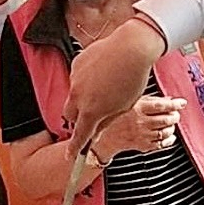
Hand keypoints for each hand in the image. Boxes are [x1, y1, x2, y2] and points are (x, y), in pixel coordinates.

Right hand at [65, 19, 167, 156]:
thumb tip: (95, 130)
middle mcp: (78, 96)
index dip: (75, 148)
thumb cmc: (132, 78)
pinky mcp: (77, 63)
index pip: (79, 136)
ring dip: (84, 97)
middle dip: (79, 118)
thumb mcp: (123, 106)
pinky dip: (86, 79)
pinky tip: (102, 73)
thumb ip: (106, 121)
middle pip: (71, 115)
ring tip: (105, 87)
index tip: (70, 156)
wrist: (132, 48)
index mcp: (92, 111)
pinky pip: (77, 77)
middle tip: (93, 114)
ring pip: (74, 95)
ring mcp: (75, 79)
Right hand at [94, 96, 185, 156]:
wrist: (103, 135)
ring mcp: (142, 135)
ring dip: (172, 127)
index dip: (175, 104)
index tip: (182, 103)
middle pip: (166, 119)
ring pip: (165, 131)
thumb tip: (169, 99)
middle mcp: (140, 122)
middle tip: (175, 114)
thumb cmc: (116, 116)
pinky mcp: (142, 145)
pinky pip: (161, 144)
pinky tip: (169, 136)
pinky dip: (169, 140)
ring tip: (171, 124)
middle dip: (175, 116)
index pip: (161, 106)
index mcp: (137, 108)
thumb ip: (150, 100)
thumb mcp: (130, 102)